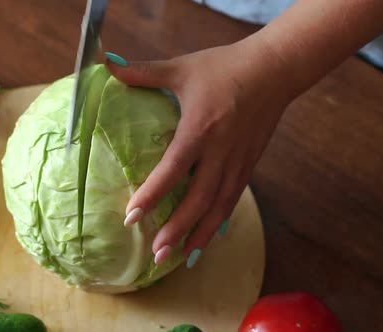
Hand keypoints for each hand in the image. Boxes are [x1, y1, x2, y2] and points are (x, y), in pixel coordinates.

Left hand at [104, 37, 297, 266]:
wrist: (275, 70)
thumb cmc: (225, 67)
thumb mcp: (182, 68)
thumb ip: (144, 72)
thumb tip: (107, 65)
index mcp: (201, 128)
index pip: (173, 170)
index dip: (152, 195)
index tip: (131, 217)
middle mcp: (221, 151)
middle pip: (199, 199)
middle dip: (177, 229)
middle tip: (156, 253)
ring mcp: (238, 161)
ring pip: (219, 206)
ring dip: (199, 234)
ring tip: (179, 256)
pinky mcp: (249, 165)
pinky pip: (232, 200)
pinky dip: (218, 222)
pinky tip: (205, 238)